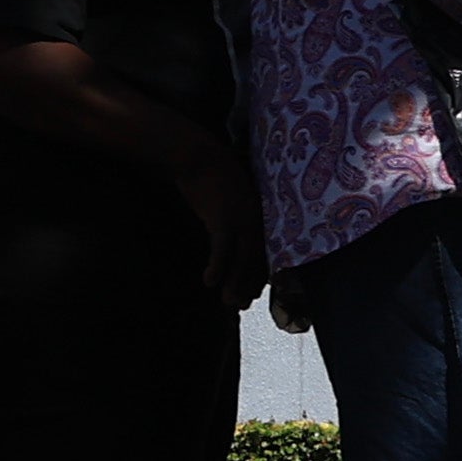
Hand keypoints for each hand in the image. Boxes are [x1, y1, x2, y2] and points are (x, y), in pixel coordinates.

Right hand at [171, 143, 266, 307]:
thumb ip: (235, 212)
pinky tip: (208, 281)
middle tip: (240, 306)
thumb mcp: (230, 194)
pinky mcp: (221, 219)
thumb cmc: (210, 173)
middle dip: (248, 285)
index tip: (254, 293)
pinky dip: (217, 267)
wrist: (197, 154)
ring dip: (235, 284)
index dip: (259, 274)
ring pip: (242, 260)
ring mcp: (241, 219)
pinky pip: (222, 250)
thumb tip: (228, 227)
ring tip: (228, 304)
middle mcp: (255, 219)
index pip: (264, 251)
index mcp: (259, 214)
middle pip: (256, 260)